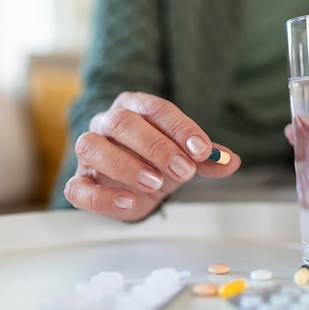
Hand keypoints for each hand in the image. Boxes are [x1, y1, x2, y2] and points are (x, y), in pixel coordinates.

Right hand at [63, 92, 240, 220]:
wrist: (136, 188)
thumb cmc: (160, 163)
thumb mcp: (187, 158)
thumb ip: (207, 158)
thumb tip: (230, 161)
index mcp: (135, 108)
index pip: (155, 109)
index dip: (179, 128)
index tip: (202, 150)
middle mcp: (107, 123)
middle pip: (123, 123)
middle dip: (156, 147)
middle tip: (184, 170)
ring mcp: (89, 152)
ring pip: (92, 146)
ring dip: (127, 165)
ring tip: (157, 183)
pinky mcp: (80, 182)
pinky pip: (78, 187)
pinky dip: (102, 196)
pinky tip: (128, 201)